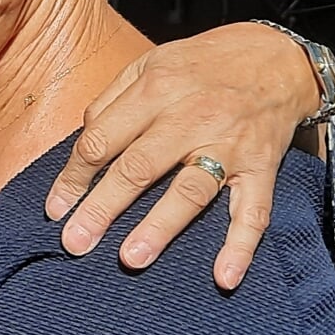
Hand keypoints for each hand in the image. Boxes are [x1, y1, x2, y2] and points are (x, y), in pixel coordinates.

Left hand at [44, 22, 320, 288]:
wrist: (278, 56)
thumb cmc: (203, 64)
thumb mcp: (151, 62)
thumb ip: (114, 99)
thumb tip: (85, 140)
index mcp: (155, 90)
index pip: (102, 138)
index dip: (75, 176)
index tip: (56, 209)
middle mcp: (190, 118)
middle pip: (138, 167)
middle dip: (102, 208)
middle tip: (75, 243)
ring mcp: (229, 145)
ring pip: (190, 190)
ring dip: (160, 227)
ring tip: (131, 259)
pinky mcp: (263, 168)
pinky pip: (254, 211)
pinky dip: (241, 246)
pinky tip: (224, 278)